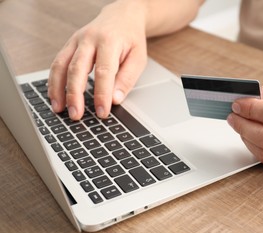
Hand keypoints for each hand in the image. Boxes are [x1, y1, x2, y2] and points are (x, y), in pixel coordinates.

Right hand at [48, 1, 147, 119]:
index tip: (101, 112)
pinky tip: (55, 97)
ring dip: (58, 89)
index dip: (101, 94)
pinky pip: (57, 64)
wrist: (121, 16)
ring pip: (61, 65)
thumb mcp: (138, 58)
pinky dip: (54, 82)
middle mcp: (89, 39)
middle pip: (77, 68)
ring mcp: (76, 41)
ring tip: (59, 109)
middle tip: (76, 115)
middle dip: (74, 94)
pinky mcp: (69, 45)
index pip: (104, 72)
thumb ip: (127, 79)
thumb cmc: (131, 39)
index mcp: (110, 41)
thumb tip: (115, 100)